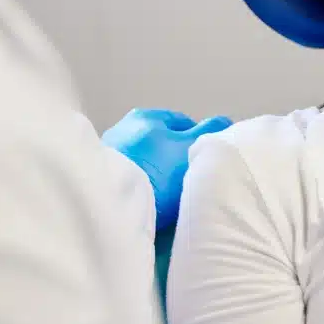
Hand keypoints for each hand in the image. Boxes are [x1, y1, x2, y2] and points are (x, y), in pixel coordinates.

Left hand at [101, 108, 231, 231]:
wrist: (109, 207)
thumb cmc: (155, 170)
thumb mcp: (190, 147)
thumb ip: (209, 131)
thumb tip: (225, 120)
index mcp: (147, 116)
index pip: (183, 123)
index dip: (199, 141)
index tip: (207, 162)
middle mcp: (124, 128)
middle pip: (162, 143)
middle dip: (175, 158)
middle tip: (189, 181)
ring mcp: (108, 154)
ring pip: (145, 162)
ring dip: (156, 175)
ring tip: (168, 198)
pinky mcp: (99, 180)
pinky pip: (130, 181)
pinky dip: (140, 188)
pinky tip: (147, 204)